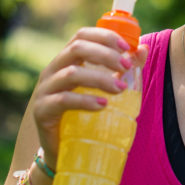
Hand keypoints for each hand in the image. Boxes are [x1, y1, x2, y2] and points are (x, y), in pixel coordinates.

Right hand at [28, 27, 148, 169]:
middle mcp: (53, 70)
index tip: (126, 46)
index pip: (81, 35)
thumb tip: (143, 48)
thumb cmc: (84, 114)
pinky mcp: (42, 110)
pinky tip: (102, 105)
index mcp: (67, 60)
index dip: (104, 36)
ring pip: (71, 74)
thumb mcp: (104, 88)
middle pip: (77, 49)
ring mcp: (45, 89)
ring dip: (100, 78)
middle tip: (127, 67)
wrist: (62, 150)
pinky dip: (85, 101)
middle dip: (105, 55)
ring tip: (120, 89)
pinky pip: (63, 100)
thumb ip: (122, 68)